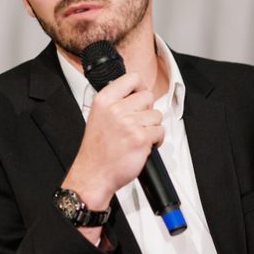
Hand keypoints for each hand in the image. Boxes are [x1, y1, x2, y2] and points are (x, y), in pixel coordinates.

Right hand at [63, 71, 162, 209]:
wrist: (94, 175)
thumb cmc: (96, 151)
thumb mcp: (98, 117)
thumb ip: (115, 102)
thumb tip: (135, 93)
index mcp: (104, 101)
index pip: (132, 78)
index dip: (140, 87)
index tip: (140, 96)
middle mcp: (116, 109)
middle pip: (148, 96)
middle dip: (147, 110)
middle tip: (137, 123)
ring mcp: (129, 123)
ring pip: (156, 115)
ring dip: (152, 127)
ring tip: (138, 137)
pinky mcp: (141, 138)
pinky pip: (160, 132)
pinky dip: (156, 140)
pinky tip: (143, 145)